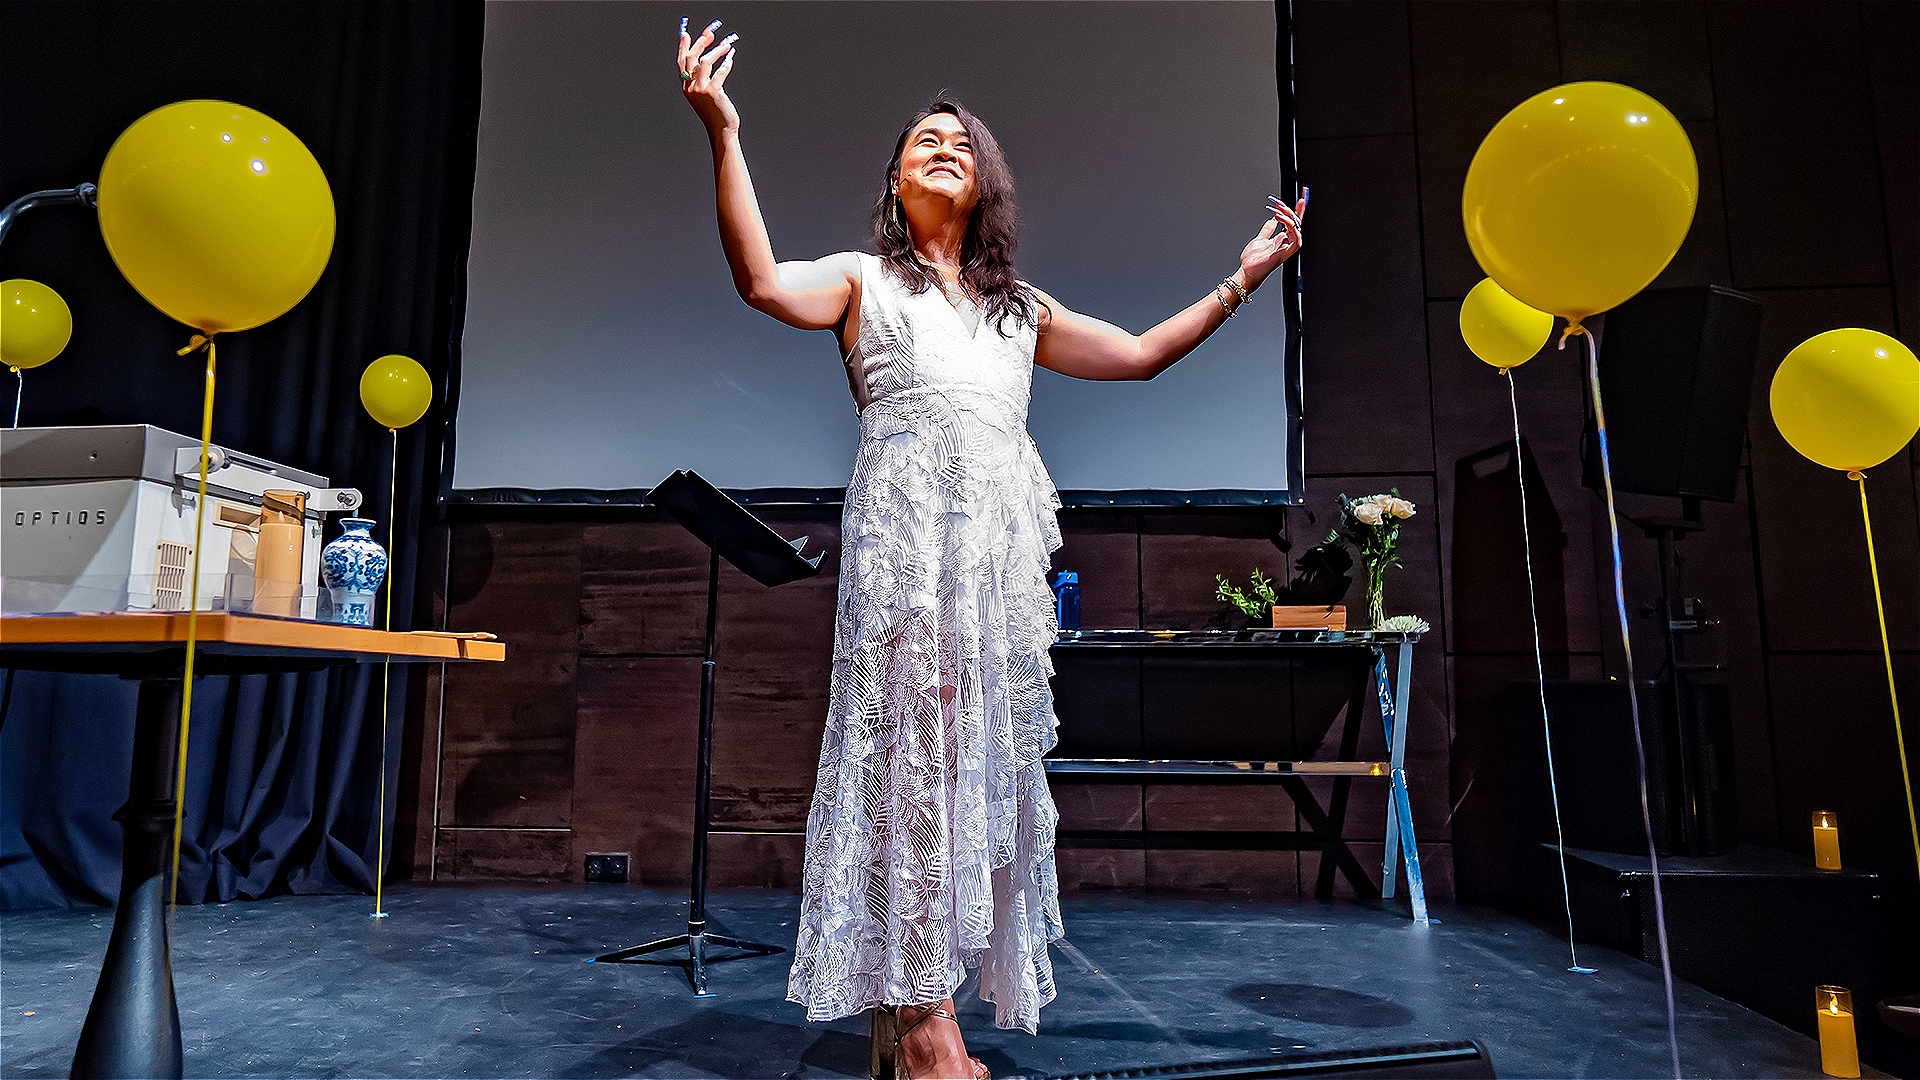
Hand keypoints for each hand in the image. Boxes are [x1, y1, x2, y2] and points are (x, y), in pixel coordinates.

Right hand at [677, 17, 738, 134]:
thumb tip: (706, 59)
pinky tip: (731, 58)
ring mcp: (700, 90)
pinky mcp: (712, 92)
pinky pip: (720, 72)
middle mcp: (690, 87)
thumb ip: (701, 79)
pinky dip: (726, 63)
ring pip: (705, 61)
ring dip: (717, 50)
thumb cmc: (715, 112)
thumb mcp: (704, 94)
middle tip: (711, 32)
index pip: (682, 62)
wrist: (721, 130)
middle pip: (692, 58)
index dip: (683, 46)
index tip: (686, 33)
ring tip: (727, 44)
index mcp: (686, 87)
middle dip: (701, 42)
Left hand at [1239, 195, 1306, 290]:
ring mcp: (1287, 248)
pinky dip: (1291, 228)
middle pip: (1297, 223)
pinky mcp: (1286, 253)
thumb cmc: (1252, 260)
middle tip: (1289, 201)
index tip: (1302, 197)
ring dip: (1290, 217)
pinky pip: (1296, 240)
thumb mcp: (1260, 238)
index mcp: (1282, 239)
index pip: (1293, 221)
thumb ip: (1268, 228)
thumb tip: (1273, 218)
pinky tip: (1281, 220)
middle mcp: (1286, 242)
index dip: (1298, 209)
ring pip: (1297, 229)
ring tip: (1280, 210)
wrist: (1247, 272)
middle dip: (1297, 209)